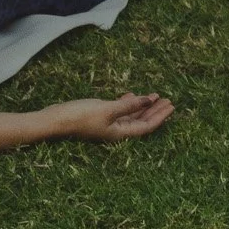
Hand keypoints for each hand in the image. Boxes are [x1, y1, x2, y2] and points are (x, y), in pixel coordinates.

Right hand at [44, 91, 173, 141]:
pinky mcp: (100, 117)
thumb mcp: (108, 109)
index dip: (160, 116)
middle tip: (168, 100)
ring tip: (155, 97)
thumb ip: (130, 105)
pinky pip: (120, 111)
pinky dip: (129, 104)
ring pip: (132, 116)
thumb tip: (149, 100)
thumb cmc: (81, 116)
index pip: (146, 126)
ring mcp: (108, 124)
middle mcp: (116, 131)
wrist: (56, 119)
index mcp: (120, 133)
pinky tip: (133, 96)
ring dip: (143, 106)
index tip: (171, 105)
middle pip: (141, 122)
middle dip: (155, 111)